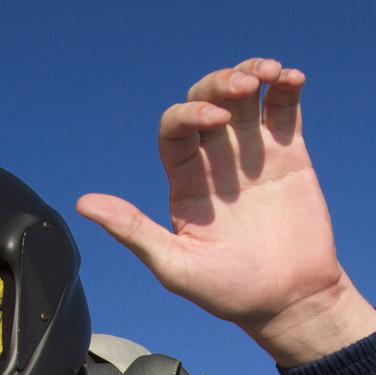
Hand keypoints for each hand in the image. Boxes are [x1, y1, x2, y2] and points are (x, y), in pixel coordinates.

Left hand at [76, 59, 375, 368]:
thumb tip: (83, 204)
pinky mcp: (290, 154)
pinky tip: (291, 78)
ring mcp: (253, 154)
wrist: (290, 301)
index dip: (190, 114)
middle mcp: (215, 160)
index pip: (177, 127)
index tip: (214, 120)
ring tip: (270, 73)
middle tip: (244, 84)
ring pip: (246, 98)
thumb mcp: (175, 266)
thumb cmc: (229, 292)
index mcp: (185, 180)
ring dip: (252, 74)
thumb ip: (134, 231)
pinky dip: (286, 88)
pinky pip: (284, 110)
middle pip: (208, 100)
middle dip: (221, 84)